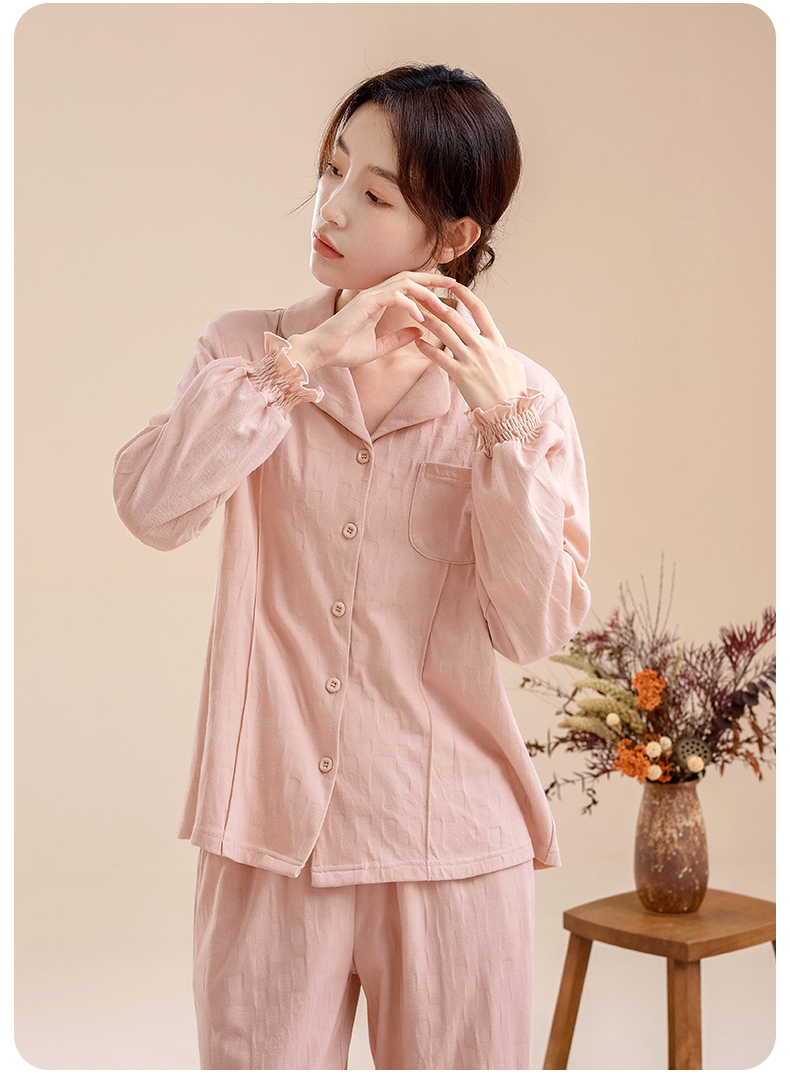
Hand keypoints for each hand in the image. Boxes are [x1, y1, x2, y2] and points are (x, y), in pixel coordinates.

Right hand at [287, 271, 456, 373]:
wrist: (322, 353)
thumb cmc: (344, 349)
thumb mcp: (379, 347)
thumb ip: (399, 338)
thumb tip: (420, 333)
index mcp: (380, 301)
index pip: (409, 286)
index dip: (429, 286)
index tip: (448, 293)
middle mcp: (376, 294)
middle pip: (411, 278)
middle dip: (434, 280)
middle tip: (454, 285)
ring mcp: (370, 296)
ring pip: (405, 284)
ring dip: (426, 294)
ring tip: (442, 307)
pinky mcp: (365, 303)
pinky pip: (394, 297)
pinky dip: (410, 306)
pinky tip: (421, 320)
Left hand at [413, 282, 527, 409]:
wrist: (509, 412)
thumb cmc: (512, 391)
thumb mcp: (515, 366)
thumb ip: (505, 354)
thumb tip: (504, 352)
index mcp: (496, 341)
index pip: (479, 309)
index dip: (465, 295)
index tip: (453, 285)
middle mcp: (482, 346)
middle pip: (456, 318)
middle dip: (438, 305)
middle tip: (424, 296)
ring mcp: (471, 360)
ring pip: (445, 333)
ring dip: (428, 321)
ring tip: (415, 313)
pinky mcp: (461, 375)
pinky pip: (439, 358)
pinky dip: (426, 348)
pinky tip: (417, 341)